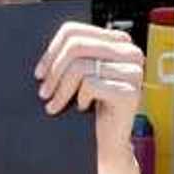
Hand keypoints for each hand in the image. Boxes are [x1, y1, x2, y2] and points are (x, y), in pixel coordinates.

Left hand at [35, 22, 142, 165]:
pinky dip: (79, 98)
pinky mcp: (130, 91)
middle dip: (54, 71)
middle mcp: (129, 51)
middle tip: (43, 93)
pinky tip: (81, 108)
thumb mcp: (80, 76)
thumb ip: (71, 56)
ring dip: (61, 90)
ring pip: (80, 66)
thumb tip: (40, 48)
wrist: (110, 141)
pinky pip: (91, 84)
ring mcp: (133, 71)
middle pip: (76, 46)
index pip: (74, 31)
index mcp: (117, 41)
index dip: (51, 52)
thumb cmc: (91, 107)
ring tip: (54, 105)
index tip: (39, 74)